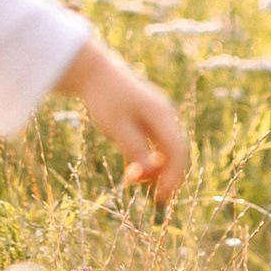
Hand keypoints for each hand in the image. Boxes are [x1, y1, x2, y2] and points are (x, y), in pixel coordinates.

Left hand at [71, 44, 188, 198]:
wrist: (94, 73)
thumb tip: (148, 173)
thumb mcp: (116, 126)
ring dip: (155, 168)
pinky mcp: (149, 118)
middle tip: (151, 196)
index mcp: (161, 115)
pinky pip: (157, 143)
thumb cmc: (104, 98)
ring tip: (132, 178)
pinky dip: (149, 158)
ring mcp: (159, 115)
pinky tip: (134, 168)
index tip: (161, 197)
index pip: (177, 151)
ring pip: (166, 149)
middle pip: (175, 152)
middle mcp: (165, 115)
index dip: (173, 176)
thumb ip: (134, 148)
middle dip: (165, 175)